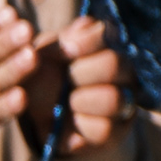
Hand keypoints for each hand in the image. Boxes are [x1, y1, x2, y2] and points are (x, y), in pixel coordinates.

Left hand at [21, 14, 130, 158]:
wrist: (35, 115)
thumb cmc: (40, 77)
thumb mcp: (39, 55)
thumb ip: (56, 40)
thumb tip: (83, 27)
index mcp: (106, 46)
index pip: (108, 35)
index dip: (84, 42)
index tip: (63, 51)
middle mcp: (125, 72)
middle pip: (116, 64)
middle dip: (80, 73)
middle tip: (65, 79)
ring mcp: (124, 102)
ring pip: (114, 99)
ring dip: (82, 100)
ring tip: (67, 102)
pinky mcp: (115, 133)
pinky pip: (105, 129)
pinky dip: (80, 125)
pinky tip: (70, 121)